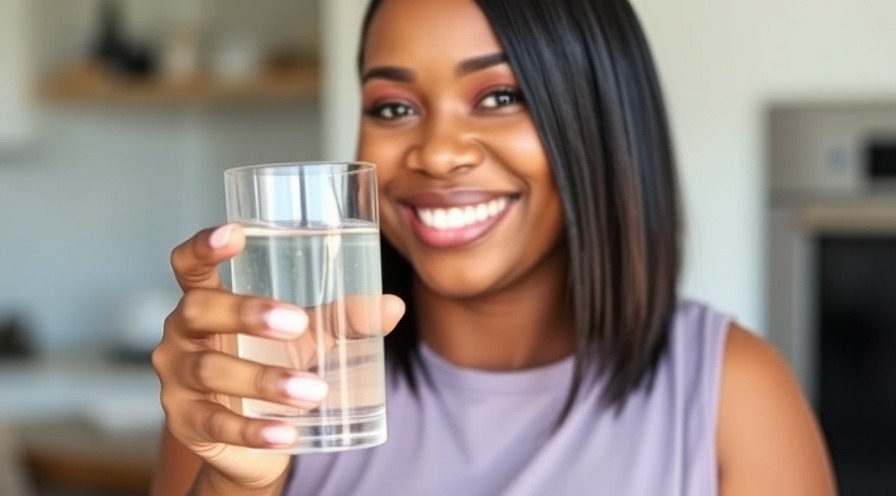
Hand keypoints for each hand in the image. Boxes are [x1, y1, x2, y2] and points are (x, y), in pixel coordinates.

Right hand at [151, 224, 404, 491]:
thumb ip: (346, 318)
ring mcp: (178, 379)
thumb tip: (393, 307)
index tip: (235, 232)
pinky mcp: (186, 423)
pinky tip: (286, 433)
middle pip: (199, 310)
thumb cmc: (276, 364)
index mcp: (207, 299)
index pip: (189, 265)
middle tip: (297, 323)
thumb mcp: (312, 336)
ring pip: (212, 370)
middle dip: (246, 313)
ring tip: (314, 390)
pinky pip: (215, 424)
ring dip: (264, 379)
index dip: (204, 246)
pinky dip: (253, 430)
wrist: (259, 440)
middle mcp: (183, 333)